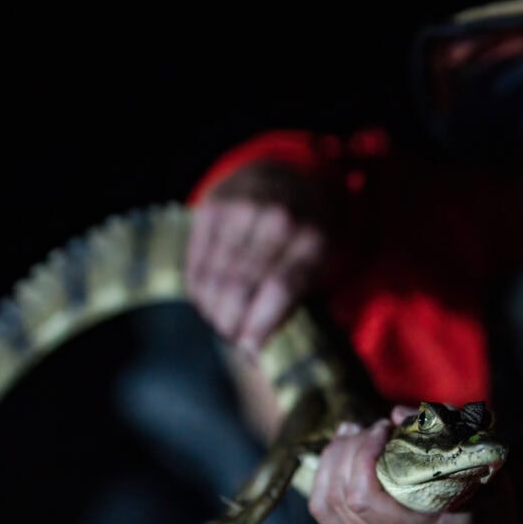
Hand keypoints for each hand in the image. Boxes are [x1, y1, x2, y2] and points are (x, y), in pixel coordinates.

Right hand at [185, 166, 329, 352]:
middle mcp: (277, 221)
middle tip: (231, 337)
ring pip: (215, 276)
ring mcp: (242, 209)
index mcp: (313, 239)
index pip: (279, 290)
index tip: (249, 349)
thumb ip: (302, 299)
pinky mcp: (213, 206)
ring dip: (212, 308)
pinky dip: (199, 287)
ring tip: (219, 322)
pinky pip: (197, 260)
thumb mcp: (325, 261)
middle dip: (231, 322)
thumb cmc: (310, 232)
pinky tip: (206, 299)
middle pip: (241, 287)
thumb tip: (266, 350)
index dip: (259, 326)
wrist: (291, 174)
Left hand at [309, 406, 515, 523]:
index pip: (364, 497)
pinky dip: (325, 478)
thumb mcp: (481, 476)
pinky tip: (340, 453)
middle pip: (340, 497)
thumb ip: (447, 439)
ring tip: (352, 433)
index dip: (362, 453)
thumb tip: (398, 414)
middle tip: (370, 427)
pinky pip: (325, 513)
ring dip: (332, 460)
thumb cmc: (484, 513)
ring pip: (325, 504)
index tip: (383, 428)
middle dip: (347, 451)